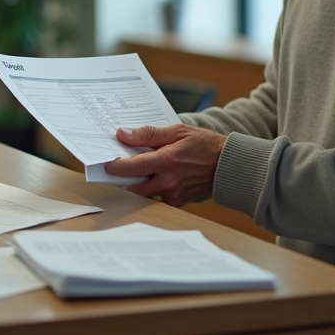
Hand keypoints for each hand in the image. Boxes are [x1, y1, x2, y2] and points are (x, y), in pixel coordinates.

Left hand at [103, 124, 227, 206]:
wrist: (228, 166)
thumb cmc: (203, 145)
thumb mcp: (177, 131)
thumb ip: (148, 134)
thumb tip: (123, 134)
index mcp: (167, 161)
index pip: (133, 167)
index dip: (116, 166)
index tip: (106, 163)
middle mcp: (169, 181)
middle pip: (134, 187)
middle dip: (123, 180)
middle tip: (116, 170)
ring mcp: (173, 194)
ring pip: (144, 195)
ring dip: (137, 186)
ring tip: (135, 174)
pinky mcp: (178, 202)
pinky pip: (157, 199)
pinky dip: (151, 191)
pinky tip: (152, 179)